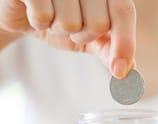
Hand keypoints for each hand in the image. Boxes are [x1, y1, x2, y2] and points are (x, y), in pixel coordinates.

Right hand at [0, 0, 135, 77]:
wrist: (22, 11)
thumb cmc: (58, 19)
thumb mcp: (88, 37)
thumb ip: (109, 49)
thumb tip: (129, 70)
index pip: (123, 11)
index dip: (125, 43)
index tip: (120, 71)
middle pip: (98, 23)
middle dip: (82, 36)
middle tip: (70, 27)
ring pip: (70, 23)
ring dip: (58, 29)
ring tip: (50, 17)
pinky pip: (43, 16)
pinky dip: (39, 22)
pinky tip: (35, 13)